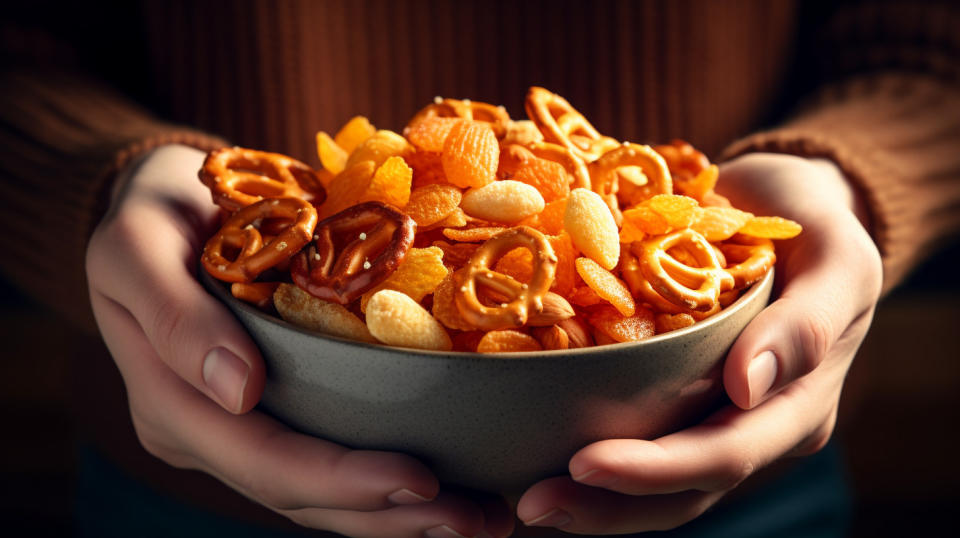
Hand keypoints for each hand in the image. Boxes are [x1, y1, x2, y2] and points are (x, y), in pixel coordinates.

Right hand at [86, 144, 512, 537]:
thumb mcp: (137, 243)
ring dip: (400, 514)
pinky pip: (333, 453)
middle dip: (388, 514)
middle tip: (476, 517)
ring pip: (322, 494)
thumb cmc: (149, 211)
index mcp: (171, 403)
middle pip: (300, 494)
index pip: (261, 459)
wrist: (164, 201)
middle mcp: (208, 431)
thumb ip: (174, 315)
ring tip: (481, 517)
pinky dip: (388, 477)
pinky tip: (451, 480)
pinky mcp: (277, 408)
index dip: (340, 479)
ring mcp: (242, 427)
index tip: (421, 478)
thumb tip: (239, 389)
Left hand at [515, 153, 882, 533]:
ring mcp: (714, 412)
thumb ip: (807, 323)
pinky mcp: (681, 392)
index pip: (725, 454)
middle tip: (532, 505)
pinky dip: (590, 448)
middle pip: (682, 490)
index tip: (584, 464)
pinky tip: (534, 451)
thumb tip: (748, 385)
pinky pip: (637, 431)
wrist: (790, 206)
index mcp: (797, 406)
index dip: (657, 470)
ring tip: (524, 500)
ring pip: (656, 483)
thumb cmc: (817, 225)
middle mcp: (752, 423)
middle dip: (608, 505)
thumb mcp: (838, 259)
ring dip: (592, 499)